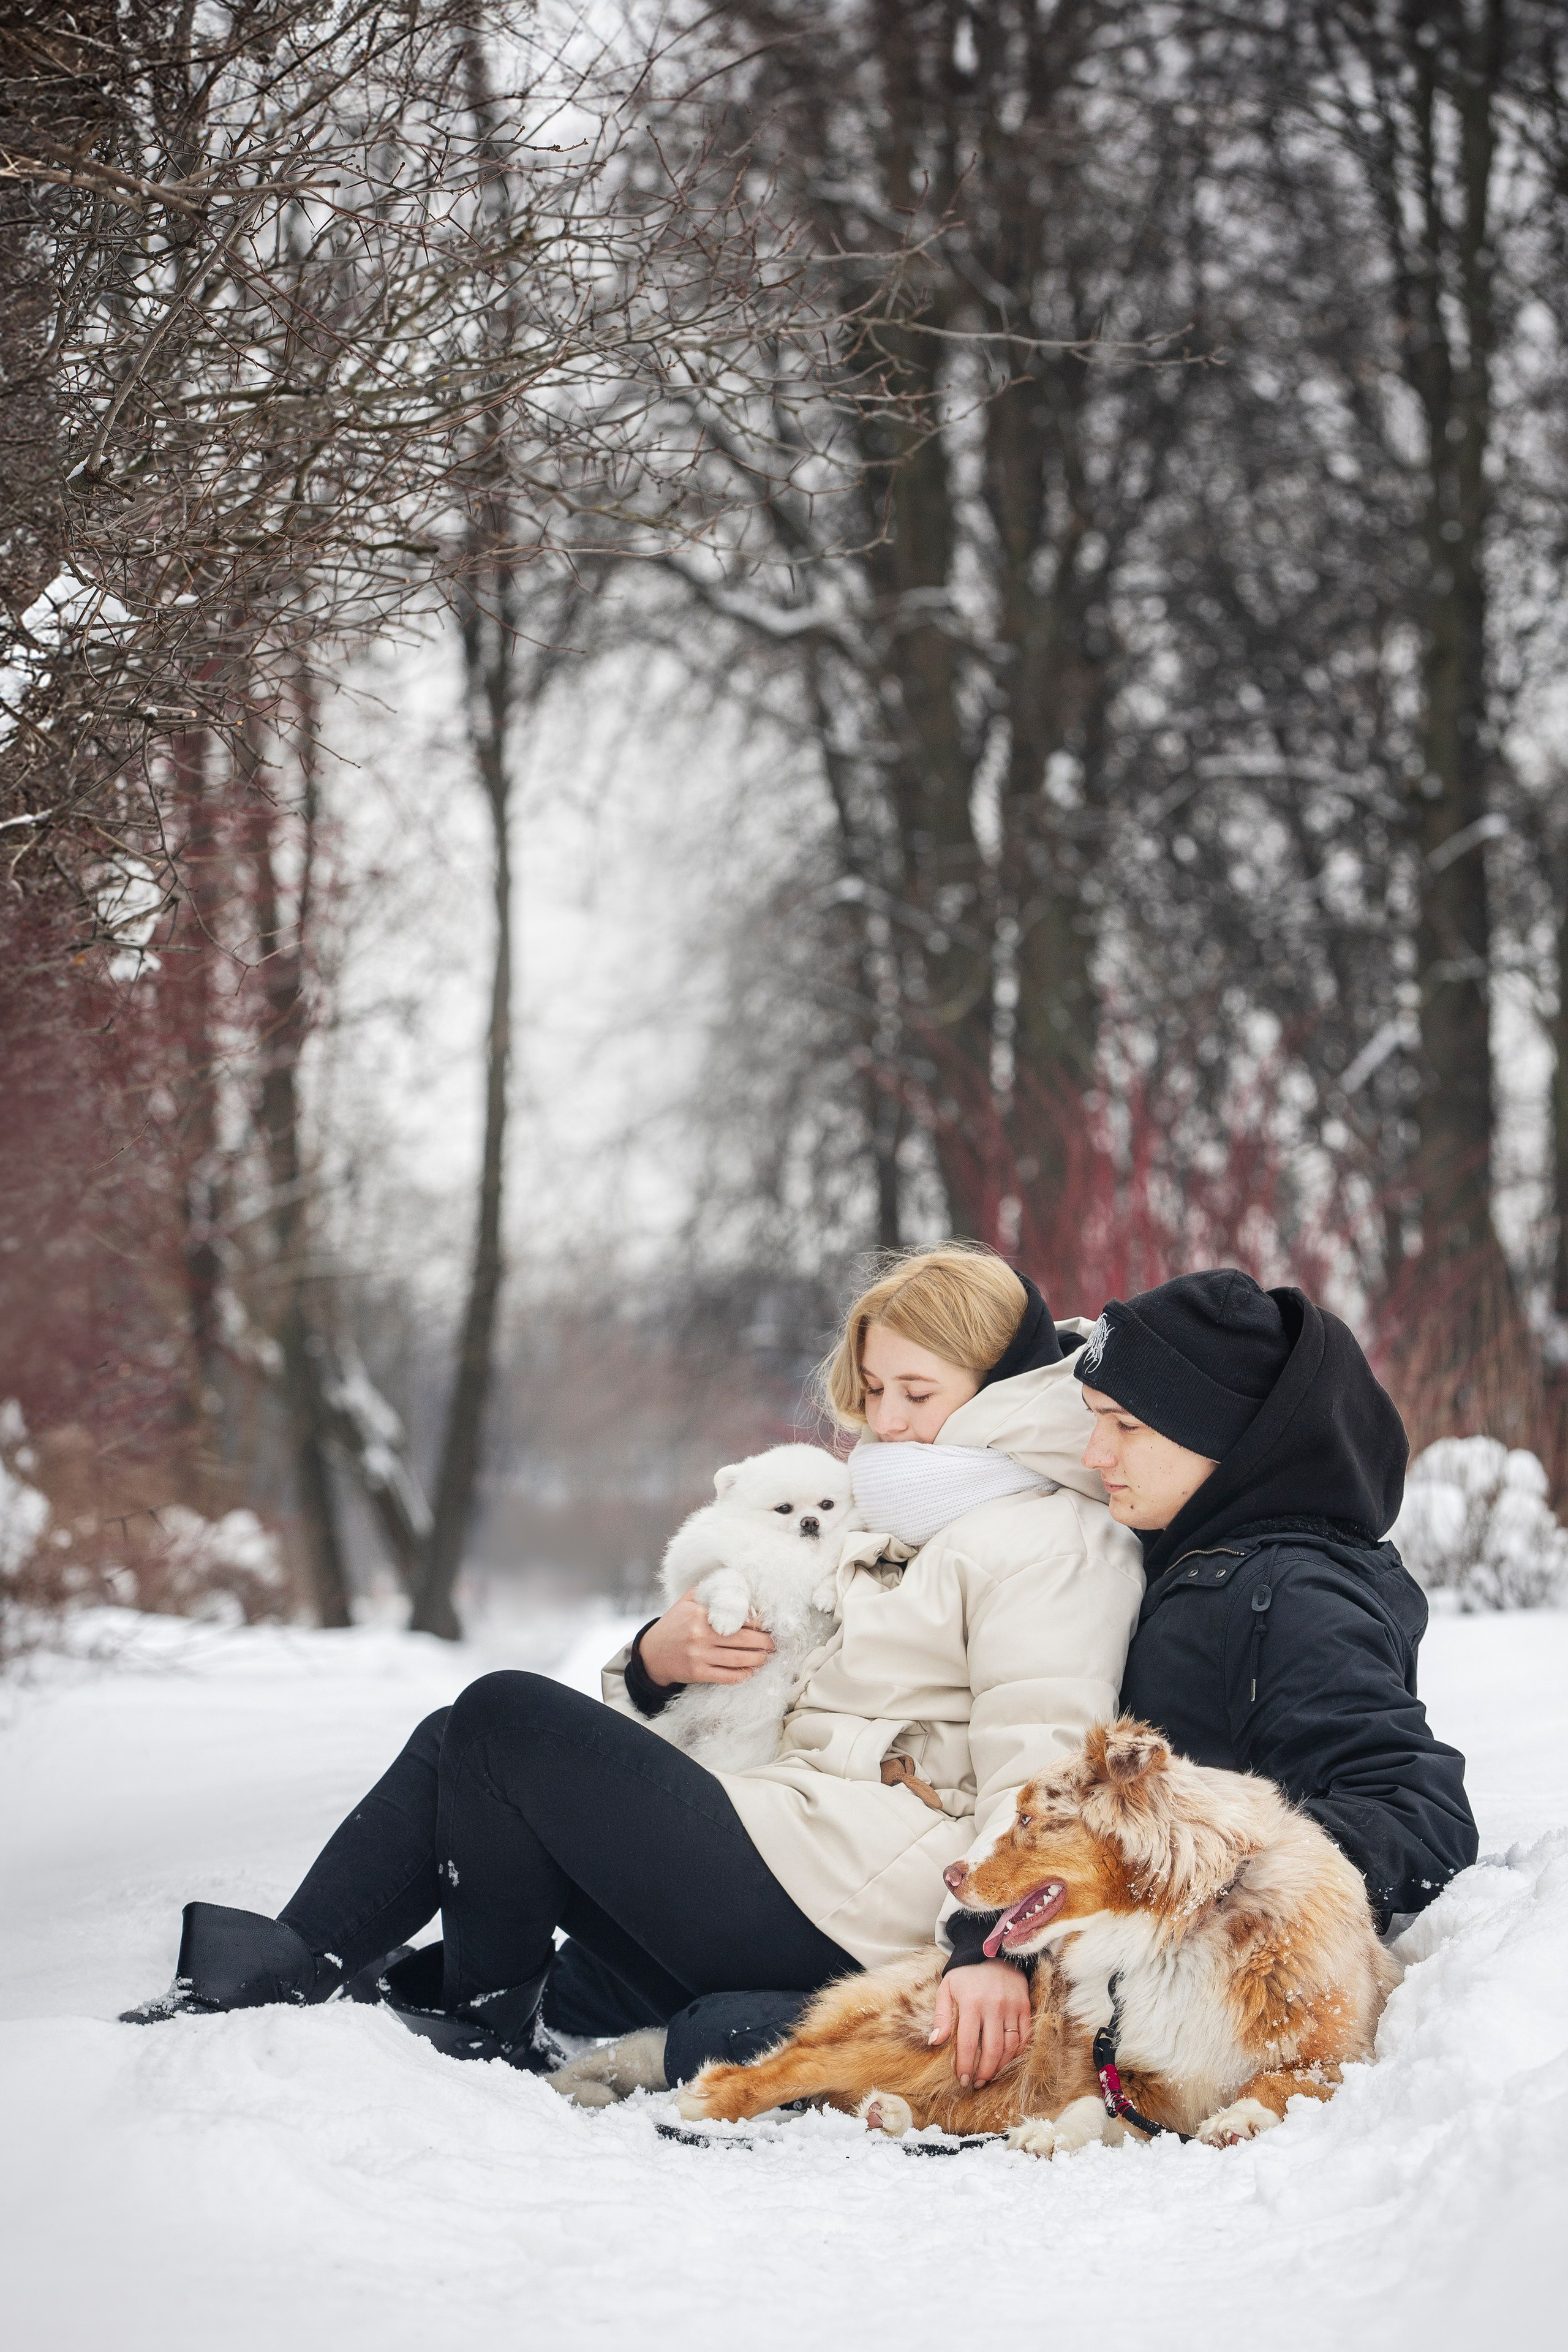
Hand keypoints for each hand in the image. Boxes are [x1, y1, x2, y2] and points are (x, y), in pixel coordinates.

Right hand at [638, 1590, 774, 1687]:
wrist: (652, 1653)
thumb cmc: (674, 1624)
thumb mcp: (687, 1600)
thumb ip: (710, 1591)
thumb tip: (738, 1583)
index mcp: (700, 1614)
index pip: (737, 1617)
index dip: (758, 1622)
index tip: (769, 1624)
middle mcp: (700, 1635)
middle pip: (742, 1639)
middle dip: (764, 1642)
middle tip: (775, 1642)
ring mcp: (699, 1656)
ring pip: (738, 1659)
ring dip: (758, 1659)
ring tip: (768, 1656)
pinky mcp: (698, 1673)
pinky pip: (727, 1676)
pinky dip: (742, 1674)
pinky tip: (751, 1671)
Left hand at [928, 1959, 1031, 2089]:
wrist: (993, 1953)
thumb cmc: (966, 1975)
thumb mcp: (947, 1988)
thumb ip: (941, 2016)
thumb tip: (934, 2042)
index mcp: (971, 2003)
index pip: (968, 2042)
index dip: (965, 2065)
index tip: (963, 2080)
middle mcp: (993, 2006)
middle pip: (992, 2049)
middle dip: (984, 2072)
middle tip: (977, 2083)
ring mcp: (1012, 2006)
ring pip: (1010, 2046)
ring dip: (1000, 2067)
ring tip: (990, 2076)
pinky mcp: (1025, 2006)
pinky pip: (1025, 2037)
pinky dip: (1018, 2053)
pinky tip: (1007, 2061)